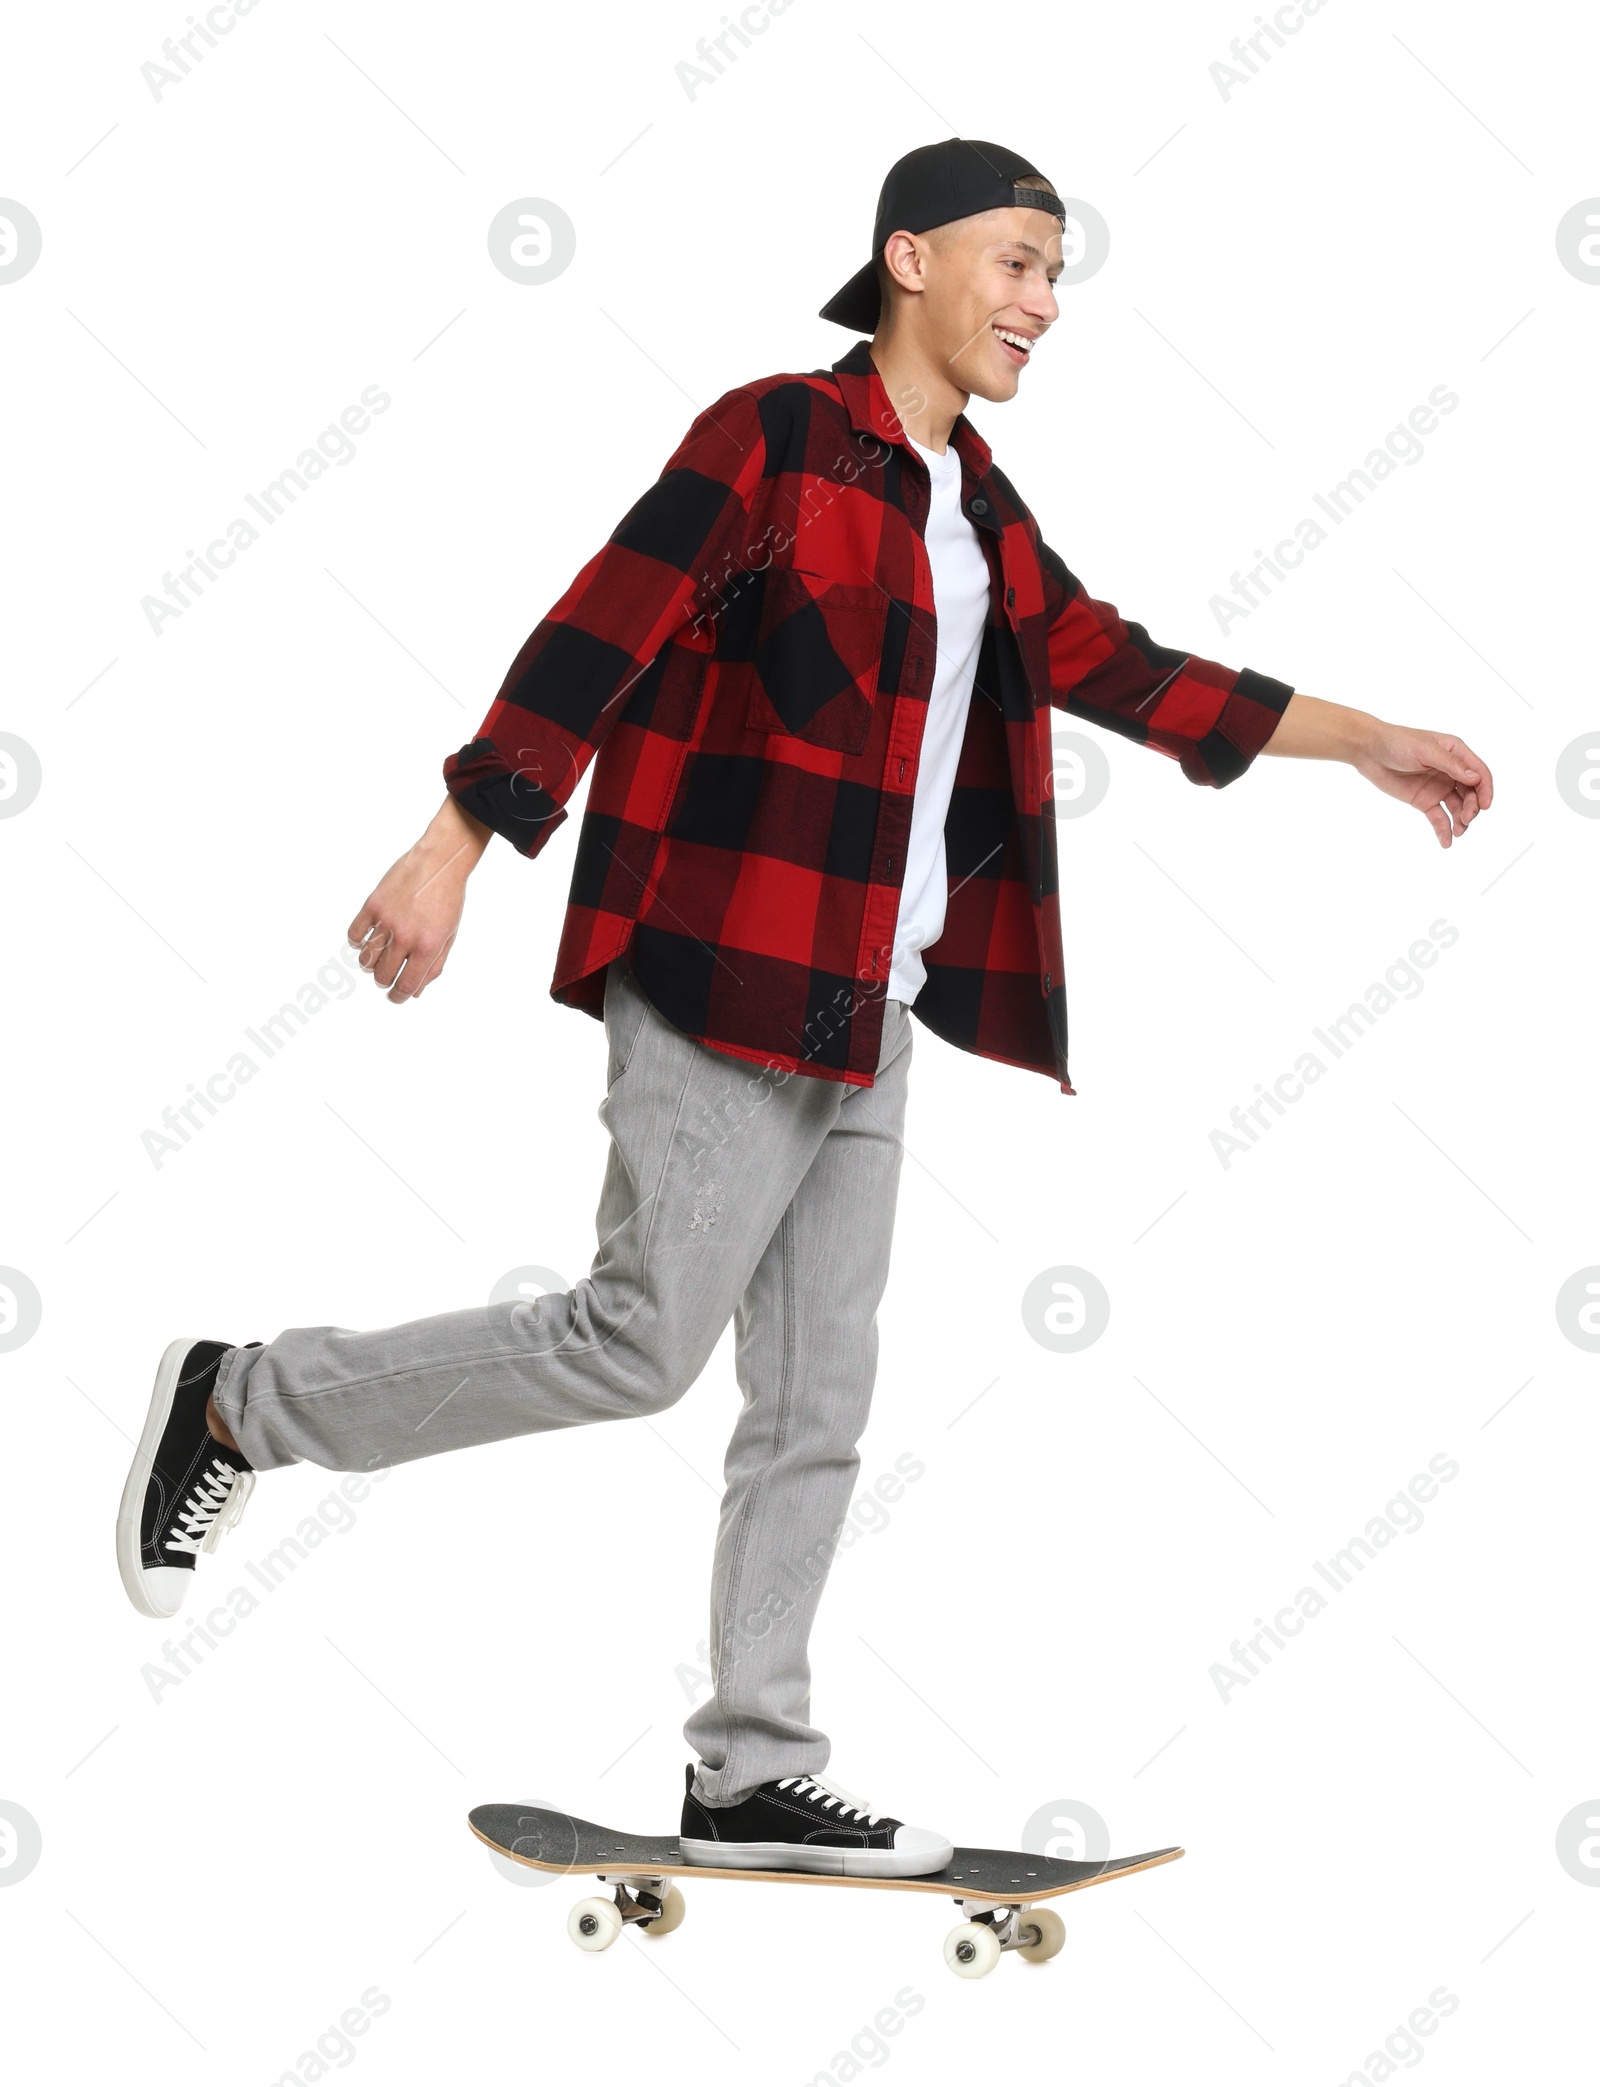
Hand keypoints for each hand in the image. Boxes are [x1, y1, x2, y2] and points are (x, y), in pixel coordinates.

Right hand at [347, 797, 490, 1002]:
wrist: (439, 862)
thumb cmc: (448, 898)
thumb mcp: (449, 936)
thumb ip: (434, 965)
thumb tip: (417, 991)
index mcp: (428, 947)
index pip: (406, 986)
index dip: (398, 997)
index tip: (395, 997)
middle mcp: (405, 937)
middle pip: (382, 975)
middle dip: (385, 981)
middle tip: (388, 975)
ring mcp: (386, 921)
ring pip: (366, 959)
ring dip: (371, 964)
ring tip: (379, 956)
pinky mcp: (372, 905)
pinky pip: (355, 934)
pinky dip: (358, 942)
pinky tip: (368, 939)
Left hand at [1348, 721, 1493, 847]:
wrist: (1370, 752)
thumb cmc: (1398, 742)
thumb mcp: (1426, 750)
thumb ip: (1450, 764)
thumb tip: (1474, 779)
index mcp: (1456, 753)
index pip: (1479, 773)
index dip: (1486, 790)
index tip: (1485, 806)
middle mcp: (1451, 771)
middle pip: (1471, 793)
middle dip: (1472, 808)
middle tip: (1465, 819)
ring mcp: (1439, 787)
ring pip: (1458, 807)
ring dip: (1461, 821)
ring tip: (1458, 832)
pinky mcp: (1425, 801)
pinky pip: (1439, 818)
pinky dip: (1444, 830)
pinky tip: (1446, 842)